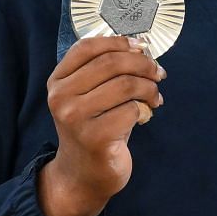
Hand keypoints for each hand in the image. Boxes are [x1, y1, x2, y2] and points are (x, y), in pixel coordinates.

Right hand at [38, 35, 164, 215]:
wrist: (83, 174)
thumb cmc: (94, 128)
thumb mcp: (90, 96)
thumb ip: (106, 71)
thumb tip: (141, 47)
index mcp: (58, 81)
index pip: (87, 47)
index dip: (119, 42)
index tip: (142, 47)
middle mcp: (61, 97)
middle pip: (111, 63)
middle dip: (143, 64)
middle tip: (159, 73)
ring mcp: (75, 117)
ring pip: (126, 85)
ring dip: (149, 89)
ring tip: (154, 98)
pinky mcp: (94, 137)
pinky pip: (131, 110)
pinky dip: (146, 110)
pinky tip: (145, 118)